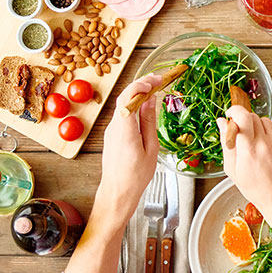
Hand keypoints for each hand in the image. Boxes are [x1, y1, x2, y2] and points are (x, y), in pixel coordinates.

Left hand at [97, 75, 162, 220]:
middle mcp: (114, 127)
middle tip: (159, 80)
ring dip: (139, 95)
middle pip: (125, 97)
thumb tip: (151, 102)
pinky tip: (146, 107)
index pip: (128, 98)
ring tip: (156, 91)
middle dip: (142, 85)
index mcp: (125, 130)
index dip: (141, 84)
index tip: (156, 81)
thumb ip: (149, 122)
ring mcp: (111, 131)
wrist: (117, 192)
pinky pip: (123, 114)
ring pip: (124, 105)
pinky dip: (135, 106)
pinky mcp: (112, 135)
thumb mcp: (151, 149)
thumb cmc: (135, 177)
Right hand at [216, 107, 271, 225]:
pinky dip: (269, 132)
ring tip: (254, 142)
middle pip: (252, 116)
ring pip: (265, 120)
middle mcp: (265, 143)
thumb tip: (222, 122)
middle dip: (243, 121)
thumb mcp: (233, 169)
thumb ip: (226, 143)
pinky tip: (265, 145)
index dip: (234, 111)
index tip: (230, 114)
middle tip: (241, 133)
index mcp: (249, 150)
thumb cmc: (256, 189)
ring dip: (256, 126)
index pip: (242, 116)